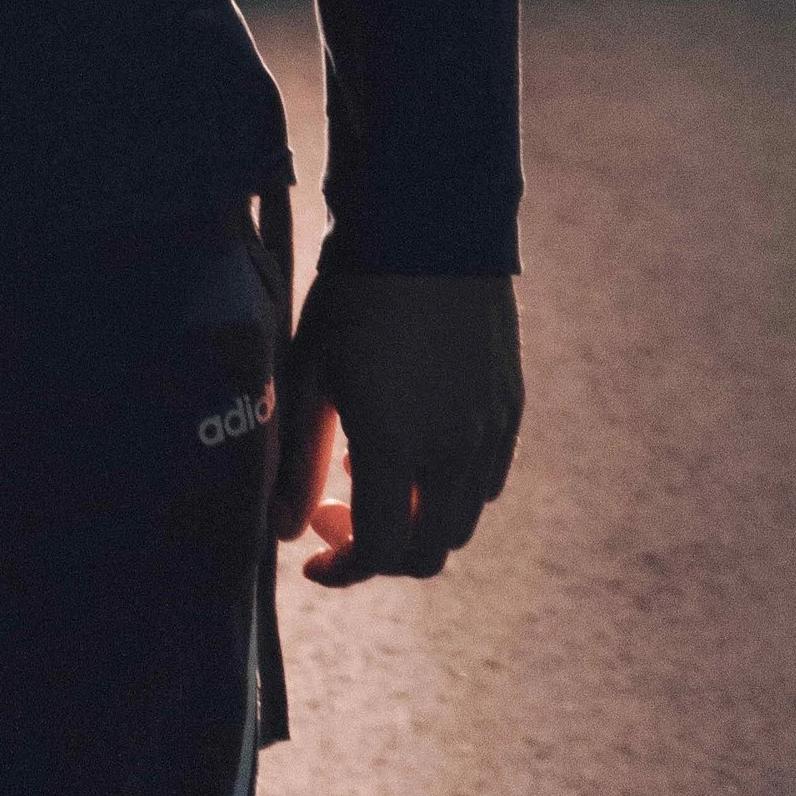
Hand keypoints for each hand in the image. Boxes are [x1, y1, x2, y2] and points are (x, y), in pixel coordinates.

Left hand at [271, 265, 521, 585]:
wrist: (429, 225)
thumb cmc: (354, 294)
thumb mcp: (312, 373)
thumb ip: (298, 462)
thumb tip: (284, 533)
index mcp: (396, 447)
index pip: (379, 552)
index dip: (343, 570)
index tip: (313, 562)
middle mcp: (454, 452)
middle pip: (427, 551)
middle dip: (379, 553)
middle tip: (336, 514)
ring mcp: (490, 431)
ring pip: (462, 520)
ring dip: (415, 520)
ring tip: (370, 465)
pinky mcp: (511, 406)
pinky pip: (488, 479)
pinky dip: (450, 488)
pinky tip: (416, 443)